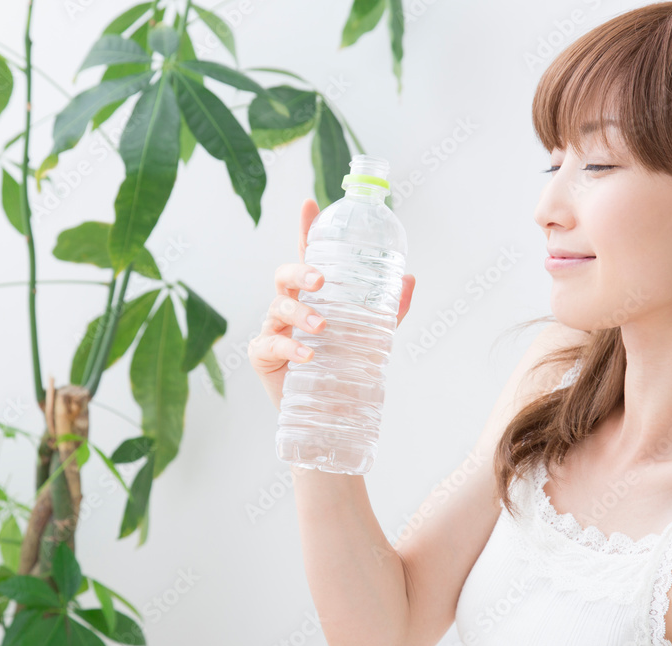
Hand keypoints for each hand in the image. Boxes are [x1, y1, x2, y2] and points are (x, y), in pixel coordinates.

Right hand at [248, 198, 415, 410]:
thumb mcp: (371, 337)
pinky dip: (289, 347)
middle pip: (285, 276)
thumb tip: (409, 278)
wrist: (330, 416)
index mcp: (313, 298)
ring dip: (300, 314)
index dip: (307, 229)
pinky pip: (270, 345)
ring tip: (322, 327)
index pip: (308, 257)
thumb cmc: (344, 369)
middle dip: (299, 271)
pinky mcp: (262, 357)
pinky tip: (308, 354)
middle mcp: (290, 308)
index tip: (310, 204)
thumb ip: (388, 310)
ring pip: (278, 307)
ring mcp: (274, 331)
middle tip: (320, 279)